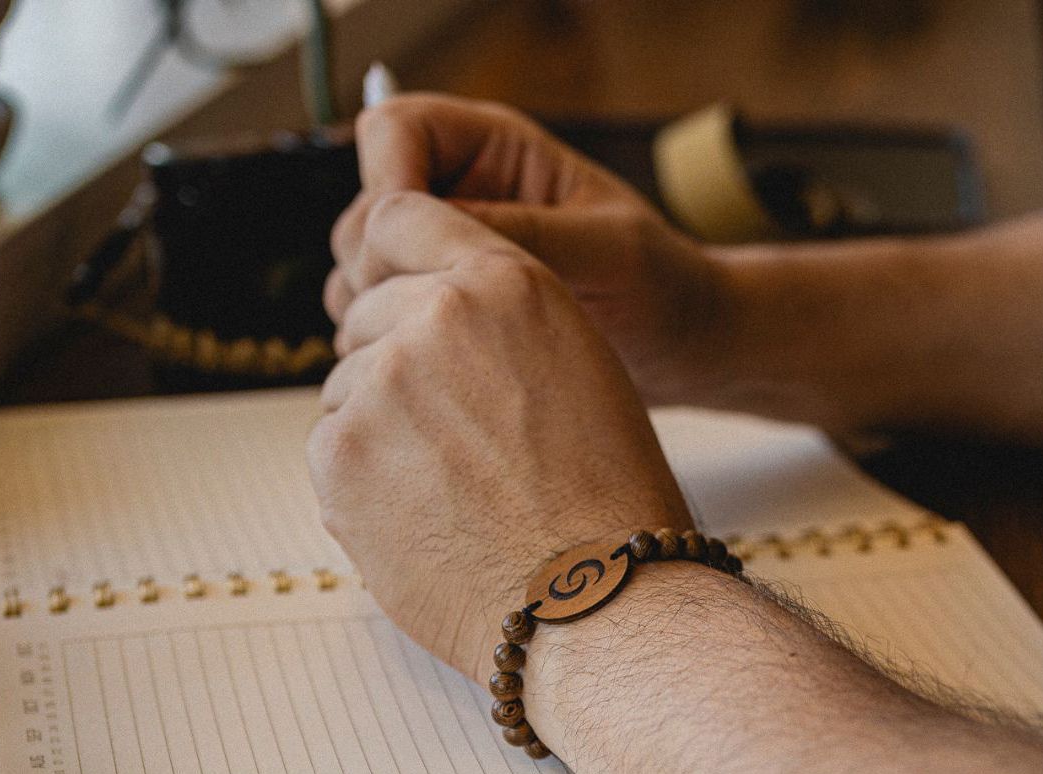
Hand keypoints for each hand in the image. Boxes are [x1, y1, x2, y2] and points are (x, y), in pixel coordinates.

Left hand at [308, 190, 691, 699]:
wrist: (594, 600)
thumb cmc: (606, 496)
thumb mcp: (578, 363)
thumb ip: (495, 319)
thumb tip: (417, 313)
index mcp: (504, 282)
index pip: (399, 217)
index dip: (390, 258)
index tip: (392, 293)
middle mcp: (432, 316)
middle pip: (366, 315)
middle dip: (395, 362)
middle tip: (452, 435)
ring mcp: (378, 386)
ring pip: (346, 386)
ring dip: (378, 424)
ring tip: (451, 487)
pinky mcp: (337, 456)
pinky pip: (328, 446)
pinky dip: (360, 477)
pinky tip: (422, 513)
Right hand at [324, 94, 730, 405]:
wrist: (680, 345)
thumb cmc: (662, 286)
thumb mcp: (607, 251)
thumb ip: (523, 233)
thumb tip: (436, 234)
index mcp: (496, 151)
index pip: (394, 133)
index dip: (385, 185)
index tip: (406, 247)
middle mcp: (461, 194)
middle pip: (364, 206)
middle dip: (374, 259)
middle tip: (415, 315)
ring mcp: (446, 254)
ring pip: (361, 266)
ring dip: (374, 306)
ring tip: (425, 348)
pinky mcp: (445, 307)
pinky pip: (381, 314)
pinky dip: (386, 339)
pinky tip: (426, 370)